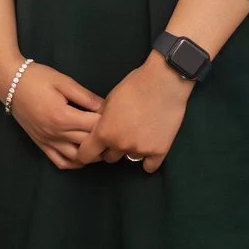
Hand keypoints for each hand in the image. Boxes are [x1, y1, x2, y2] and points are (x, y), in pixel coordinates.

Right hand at [0, 60, 103, 169]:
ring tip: (102, 143)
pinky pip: (60, 162)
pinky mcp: (41, 145)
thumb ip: (86, 97)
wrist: (10, 82)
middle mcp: (56, 133)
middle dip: (104, 138)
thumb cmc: (38, 78)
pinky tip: (84, 155)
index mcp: (63, 116)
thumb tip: (106, 107)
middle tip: (114, 130)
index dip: (109, 121)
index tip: (117, 115)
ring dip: (93, 154)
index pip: (94, 126)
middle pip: (89, 143)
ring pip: (77, 158)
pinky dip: (74, 163)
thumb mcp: (64, 82)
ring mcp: (48, 142)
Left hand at [87, 57, 190, 171]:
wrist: (163, 82)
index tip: (91, 150)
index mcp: (104, 132)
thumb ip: (102, 118)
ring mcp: (140, 150)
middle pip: (109, 158)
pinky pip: (149, 166)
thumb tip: (99, 127)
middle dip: (111, 148)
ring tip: (138, 133)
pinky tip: (149, 148)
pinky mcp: (159, 151)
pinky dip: (148, 159)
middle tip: (120, 134)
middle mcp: (120, 145)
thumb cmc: (134, 86)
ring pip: (129, 158)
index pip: (85, 155)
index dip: (86, 153)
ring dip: (130, 149)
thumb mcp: (109, 100)